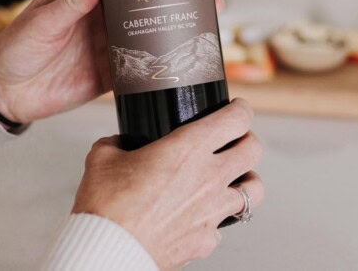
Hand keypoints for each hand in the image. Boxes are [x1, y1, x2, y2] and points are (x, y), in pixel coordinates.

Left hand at [0, 0, 225, 124]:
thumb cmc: (14, 47)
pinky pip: (146, 68)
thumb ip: (70, 2)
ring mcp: (113, 46)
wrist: (2, 91)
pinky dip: (168, 63)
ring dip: (183, 22)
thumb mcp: (41, 21)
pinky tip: (191, 56)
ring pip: (156, 30)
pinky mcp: (113, 75)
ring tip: (213, 13)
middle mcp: (107, 18)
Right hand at [73, 99, 264, 269]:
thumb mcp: (102, 159)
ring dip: (246, 179)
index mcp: (188, 149)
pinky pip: (223, 225)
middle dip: (248, 140)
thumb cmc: (107, 206)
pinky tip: (202, 213)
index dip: (241, 109)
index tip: (237, 108)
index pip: (236, 119)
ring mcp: (212, 211)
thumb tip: (117, 143)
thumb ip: (115, 143)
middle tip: (236, 139)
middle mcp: (208, 178)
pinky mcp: (205, 240)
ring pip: (254, 190)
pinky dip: (217, 217)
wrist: (108, 250)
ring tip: (234, 177)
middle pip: (254, 150)